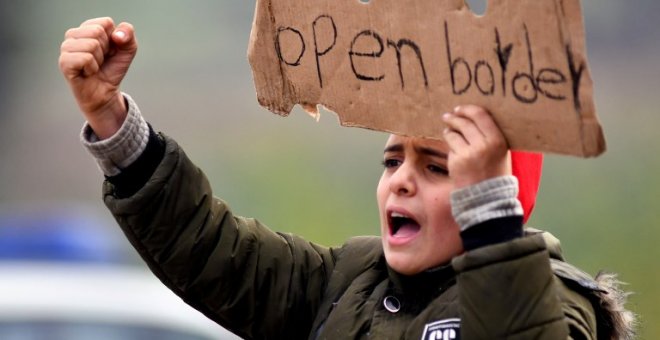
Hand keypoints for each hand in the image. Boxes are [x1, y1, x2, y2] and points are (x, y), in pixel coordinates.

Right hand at [59, 17, 137, 138]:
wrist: (105, 93)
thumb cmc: (112, 69)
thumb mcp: (127, 50)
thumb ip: (128, 35)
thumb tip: (117, 35)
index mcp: (87, 28)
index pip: (106, 23)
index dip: (114, 40)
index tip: (109, 51)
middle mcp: (73, 35)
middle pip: (97, 31)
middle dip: (106, 50)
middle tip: (100, 61)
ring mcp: (66, 48)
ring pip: (92, 44)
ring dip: (99, 60)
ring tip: (93, 67)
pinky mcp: (64, 62)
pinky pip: (86, 58)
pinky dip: (92, 68)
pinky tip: (87, 73)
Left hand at [442, 105, 510, 188]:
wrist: (488, 197)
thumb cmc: (495, 173)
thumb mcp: (501, 152)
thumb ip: (491, 135)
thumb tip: (474, 116)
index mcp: (497, 140)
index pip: (480, 115)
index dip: (467, 109)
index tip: (460, 108)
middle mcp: (483, 145)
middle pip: (464, 122)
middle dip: (454, 117)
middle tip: (448, 116)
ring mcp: (468, 154)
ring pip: (453, 133)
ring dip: (449, 130)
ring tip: (449, 131)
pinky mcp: (456, 162)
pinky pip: (450, 147)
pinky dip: (450, 146)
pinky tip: (454, 149)